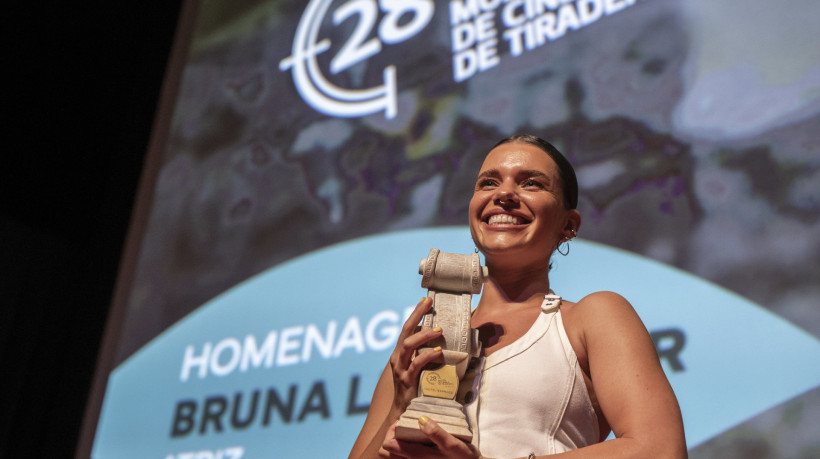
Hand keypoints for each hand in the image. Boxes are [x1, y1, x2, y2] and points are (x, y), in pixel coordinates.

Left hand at [380, 417, 481, 458]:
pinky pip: (403, 458)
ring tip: (409, 433)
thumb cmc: (463, 457)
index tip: (403, 421)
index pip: (388, 445)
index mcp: (417, 456)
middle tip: (403, 426)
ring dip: (397, 443)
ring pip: (393, 456)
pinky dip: (404, 449)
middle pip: (386, 453)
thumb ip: (437, 432)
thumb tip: (420, 419)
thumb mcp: (453, 444)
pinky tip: (416, 441)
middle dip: (391, 437)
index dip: (392, 430)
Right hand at [389, 297, 442, 412]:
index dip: (416, 313)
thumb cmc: (413, 387)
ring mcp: (401, 369)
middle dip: (416, 315)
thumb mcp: (416, 367)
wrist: (402, 411)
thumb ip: (423, 353)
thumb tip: (443, 339)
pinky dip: (427, 356)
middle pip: (406, 331)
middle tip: (429, 303)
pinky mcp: (407, 380)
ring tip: (438, 330)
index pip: (407, 328)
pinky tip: (438, 352)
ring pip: (408, 345)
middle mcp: (397, 358)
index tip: (425, 299)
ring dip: (423, 335)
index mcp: (399, 353)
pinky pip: (417, 364)